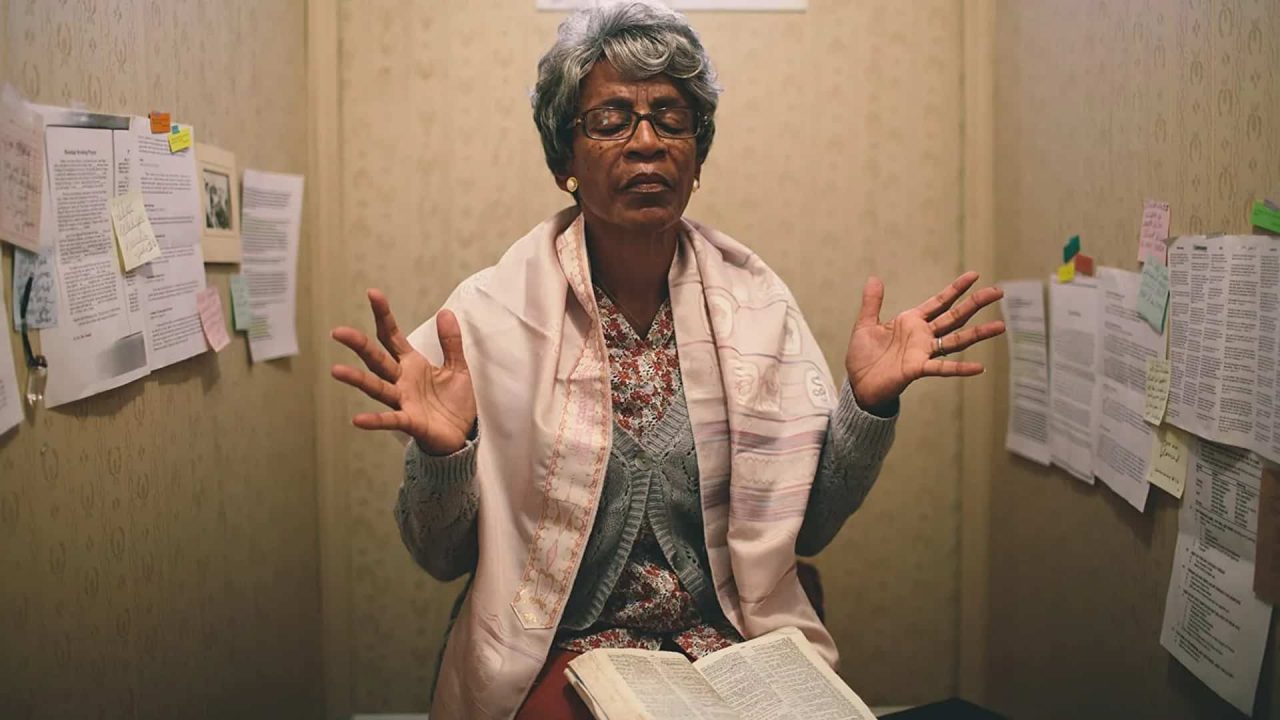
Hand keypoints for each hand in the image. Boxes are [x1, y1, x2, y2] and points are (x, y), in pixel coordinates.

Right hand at [330, 289, 476, 455]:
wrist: (461, 434)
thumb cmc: (453, 401)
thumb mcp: (457, 367)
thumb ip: (450, 342)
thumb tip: (445, 311)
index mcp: (411, 364)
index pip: (391, 335)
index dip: (383, 315)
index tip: (373, 293)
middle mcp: (401, 380)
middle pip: (376, 359)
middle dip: (359, 345)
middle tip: (338, 332)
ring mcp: (403, 401)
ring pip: (377, 387)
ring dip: (357, 380)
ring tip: (336, 371)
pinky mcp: (410, 421)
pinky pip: (390, 419)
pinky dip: (375, 420)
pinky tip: (357, 419)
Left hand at [845, 271, 1005, 409]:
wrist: (858, 384)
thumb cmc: (864, 357)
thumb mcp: (865, 325)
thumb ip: (872, 303)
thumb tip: (873, 277)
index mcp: (911, 322)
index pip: (939, 302)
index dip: (956, 289)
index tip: (974, 275)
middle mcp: (922, 336)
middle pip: (954, 316)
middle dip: (975, 303)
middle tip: (998, 292)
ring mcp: (922, 352)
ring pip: (956, 340)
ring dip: (978, 333)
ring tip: (1000, 326)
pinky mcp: (917, 369)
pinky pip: (942, 368)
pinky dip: (960, 368)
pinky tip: (979, 367)